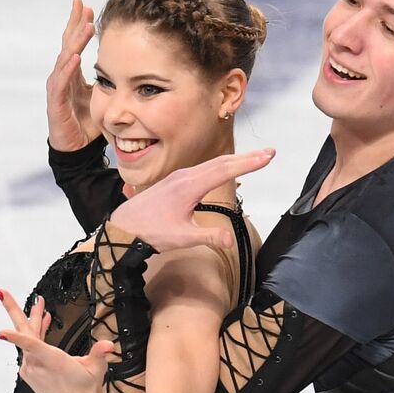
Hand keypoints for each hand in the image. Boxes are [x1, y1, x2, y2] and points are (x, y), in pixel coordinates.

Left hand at [0, 289, 115, 392]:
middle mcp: (38, 365)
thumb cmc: (87, 388)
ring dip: (35, 321)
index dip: (15, 338)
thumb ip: (100, 352)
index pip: (31, 346)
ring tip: (41, 306)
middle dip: (14, 309)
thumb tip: (108, 345)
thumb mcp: (97, 368)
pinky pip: (28, 348)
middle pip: (23, 332)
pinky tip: (43, 326)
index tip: (0, 332)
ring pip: (28, 338)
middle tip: (2, 292)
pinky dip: (34, 335)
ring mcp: (31, 369)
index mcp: (52, 362)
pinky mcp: (29, 372)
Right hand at [46, 0, 99, 151]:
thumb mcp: (101, 95)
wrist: (76, 148)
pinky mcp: (56, 103)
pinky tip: (75, 56)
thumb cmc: (87, 122)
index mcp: (72, 73)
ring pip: (65, 59)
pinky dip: (68, 68)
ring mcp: (57, 88)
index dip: (79, 24)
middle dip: (74, 23)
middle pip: (67, 44)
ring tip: (85, 26)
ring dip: (75, 42)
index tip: (88, 5)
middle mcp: (62, 76)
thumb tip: (127, 66)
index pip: (74, 43)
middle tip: (81, 4)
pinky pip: (61, 82)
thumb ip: (108, 80)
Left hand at [109, 148, 274, 250]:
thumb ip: (208, 237)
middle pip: (222, 162)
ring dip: (235, 160)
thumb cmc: (150, 232)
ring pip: (212, 164)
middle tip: (270, 152)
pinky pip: (203, 168)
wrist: (123, 227)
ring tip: (254, 159)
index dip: (249, 163)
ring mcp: (179, 177)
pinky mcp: (175, 181)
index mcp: (189, 186)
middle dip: (247, 157)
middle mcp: (185, 176)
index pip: (225, 169)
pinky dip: (220, 166)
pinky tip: (226, 170)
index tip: (268, 156)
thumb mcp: (181, 237)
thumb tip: (230, 240)